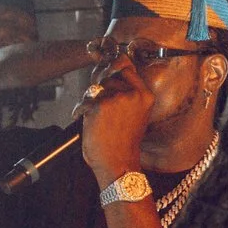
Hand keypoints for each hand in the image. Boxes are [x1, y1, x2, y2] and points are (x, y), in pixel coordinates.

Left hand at [77, 61, 155, 181]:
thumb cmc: (124, 141)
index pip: (127, 68)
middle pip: (109, 76)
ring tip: (95, 116)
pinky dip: (82, 110)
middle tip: (99, 102)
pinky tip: (88, 121)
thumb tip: (106, 71)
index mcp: (145, 96)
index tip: (107, 68)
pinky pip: (85, 101)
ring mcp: (116, 99)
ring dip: (90, 99)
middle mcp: (132, 94)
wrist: (118, 162)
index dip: (114, 66)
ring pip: (95, 88)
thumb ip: (126, 94)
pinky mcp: (99, 106)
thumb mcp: (135, 114)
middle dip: (100, 86)